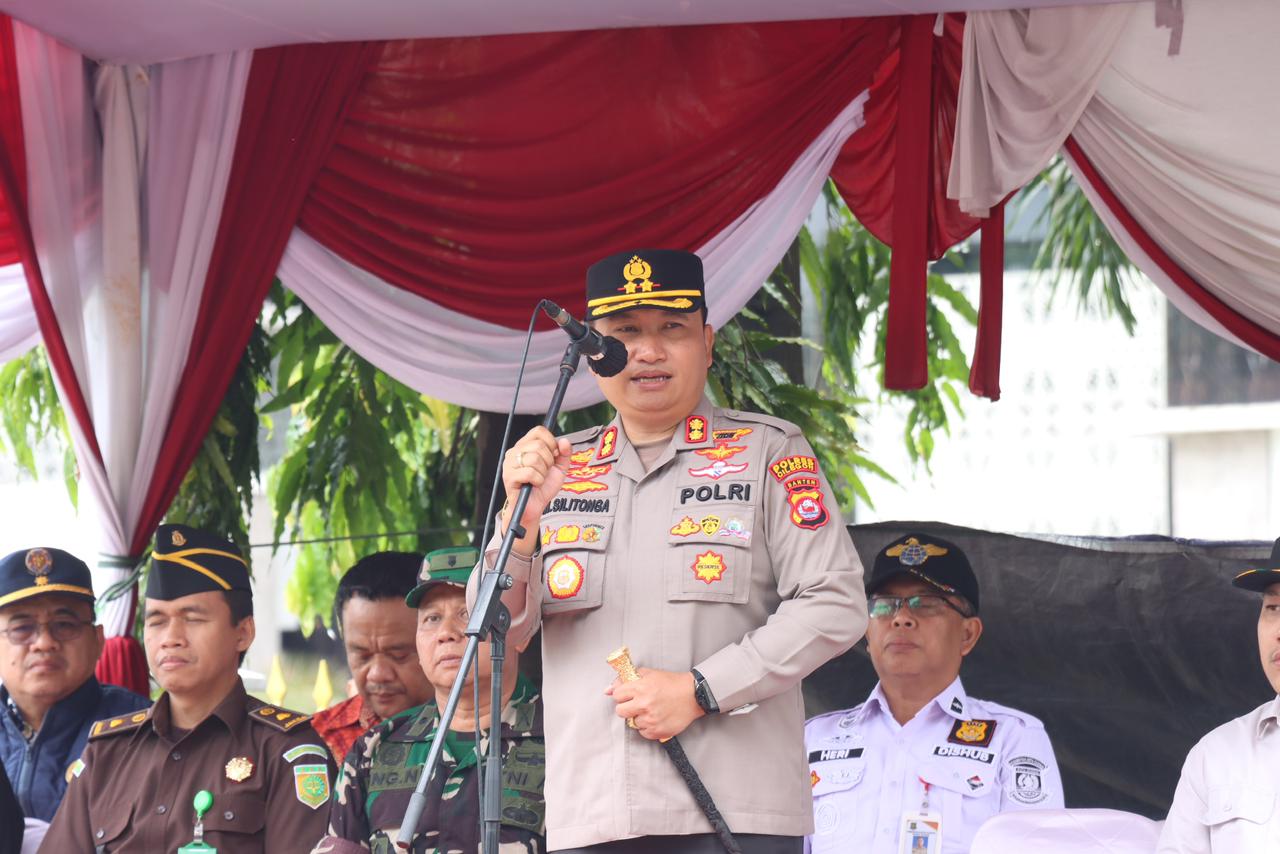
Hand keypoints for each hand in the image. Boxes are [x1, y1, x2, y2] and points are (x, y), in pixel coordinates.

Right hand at [501, 426, 570, 541]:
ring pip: (534, 459)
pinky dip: (538, 480)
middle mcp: (514, 451)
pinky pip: (530, 473)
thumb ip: (564, 453)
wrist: (535, 506)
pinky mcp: (509, 477)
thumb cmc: (543, 487)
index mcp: (525, 445)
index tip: (553, 455)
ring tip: (539, 479)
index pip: (539, 431)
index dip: (551, 442)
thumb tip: (564, 441)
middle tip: (545, 472)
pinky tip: (534, 484)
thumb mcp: (559, 468)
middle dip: (549, 461)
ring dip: (543, 472)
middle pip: (539, 445)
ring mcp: (509, 464)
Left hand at [607, 668, 703, 740]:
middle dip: (626, 707)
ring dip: (639, 718)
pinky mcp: (658, 731)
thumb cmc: (671, 683)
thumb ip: (626, 679)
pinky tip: (656, 718)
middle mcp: (644, 704)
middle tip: (637, 704)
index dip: (622, 694)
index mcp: (640, 688)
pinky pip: (643, 733)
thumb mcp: (649, 674)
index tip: (629, 694)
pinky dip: (648, 727)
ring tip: (651, 710)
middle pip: (620, 711)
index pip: (616, 695)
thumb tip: (607, 690)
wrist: (693, 695)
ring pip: (632, 723)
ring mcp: (651, 719)